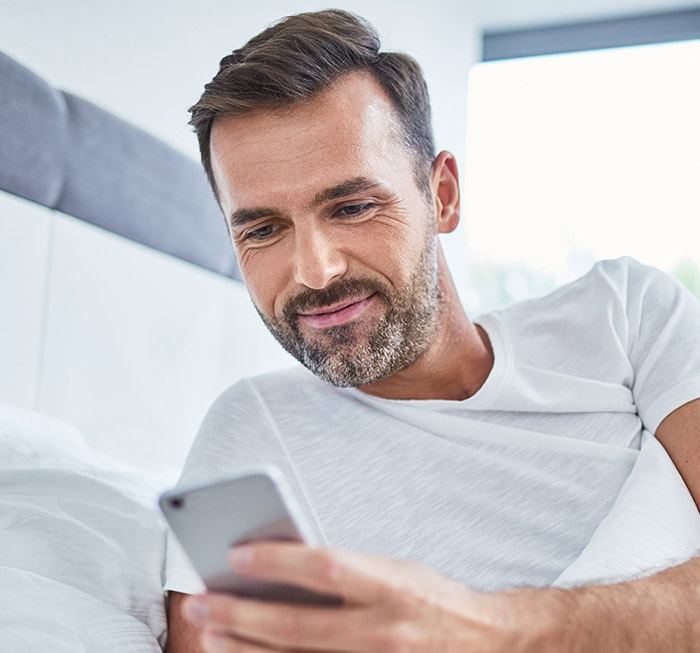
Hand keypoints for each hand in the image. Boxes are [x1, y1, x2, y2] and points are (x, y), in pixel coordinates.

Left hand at [181, 541, 558, 651]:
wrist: (487, 644)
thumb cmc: (432, 599)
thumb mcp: (397, 570)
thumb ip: (348, 571)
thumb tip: (284, 569)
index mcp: (393, 586)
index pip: (326, 568)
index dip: (278, 562)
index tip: (235, 555)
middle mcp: (384, 631)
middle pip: (298, 626)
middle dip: (242, 615)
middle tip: (200, 603)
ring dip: (247, 652)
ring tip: (209, 637)